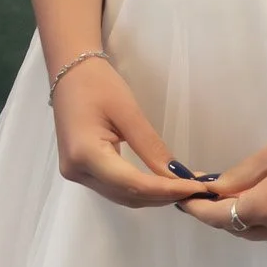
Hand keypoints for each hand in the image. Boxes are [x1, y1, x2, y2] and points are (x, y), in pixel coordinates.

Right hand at [51, 57, 215, 209]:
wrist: (70, 71)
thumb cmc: (98, 83)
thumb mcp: (129, 113)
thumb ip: (152, 148)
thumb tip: (178, 176)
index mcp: (85, 154)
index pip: (132, 184)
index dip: (166, 190)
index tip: (196, 188)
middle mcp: (77, 170)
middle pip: (126, 195)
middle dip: (163, 196)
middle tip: (196, 189)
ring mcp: (76, 172)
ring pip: (121, 196)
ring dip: (153, 195)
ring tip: (182, 187)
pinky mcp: (81, 169)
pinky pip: (114, 188)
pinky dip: (139, 189)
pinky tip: (159, 183)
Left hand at [181, 114, 266, 245]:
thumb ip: (237, 177)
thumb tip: (211, 188)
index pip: (220, 217)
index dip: (198, 210)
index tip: (183, 199)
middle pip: (237, 229)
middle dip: (218, 214)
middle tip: (204, 195)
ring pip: (259, 234)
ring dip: (241, 220)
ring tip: (231, 197)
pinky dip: (265, 221)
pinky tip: (261, 202)